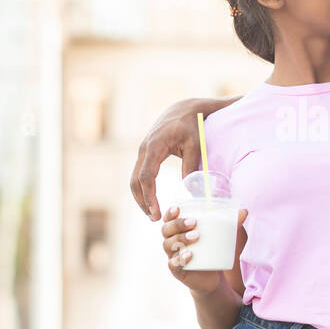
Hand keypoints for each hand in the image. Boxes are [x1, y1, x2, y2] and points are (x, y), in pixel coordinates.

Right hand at [131, 100, 205, 221]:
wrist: (183, 109)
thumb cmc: (192, 127)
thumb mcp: (195, 145)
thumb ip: (191, 166)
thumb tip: (190, 191)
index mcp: (155, 146)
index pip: (146, 176)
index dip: (149, 196)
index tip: (156, 212)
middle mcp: (144, 149)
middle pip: (135, 181)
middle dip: (143, 202)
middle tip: (154, 219)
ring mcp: (142, 151)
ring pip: (134, 179)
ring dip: (140, 198)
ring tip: (152, 215)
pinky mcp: (144, 154)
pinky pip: (138, 175)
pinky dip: (142, 190)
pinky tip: (151, 202)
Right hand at [161, 204, 248, 293]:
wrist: (211, 277)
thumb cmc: (212, 251)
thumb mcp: (221, 237)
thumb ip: (231, 224)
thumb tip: (245, 211)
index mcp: (178, 230)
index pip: (168, 219)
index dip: (170, 213)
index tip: (179, 208)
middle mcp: (171, 242)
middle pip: (167, 230)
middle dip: (178, 224)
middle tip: (193, 222)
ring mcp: (173, 256)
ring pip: (169, 245)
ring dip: (181, 238)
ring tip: (197, 236)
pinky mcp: (177, 270)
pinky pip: (173, 263)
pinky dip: (180, 258)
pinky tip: (190, 254)